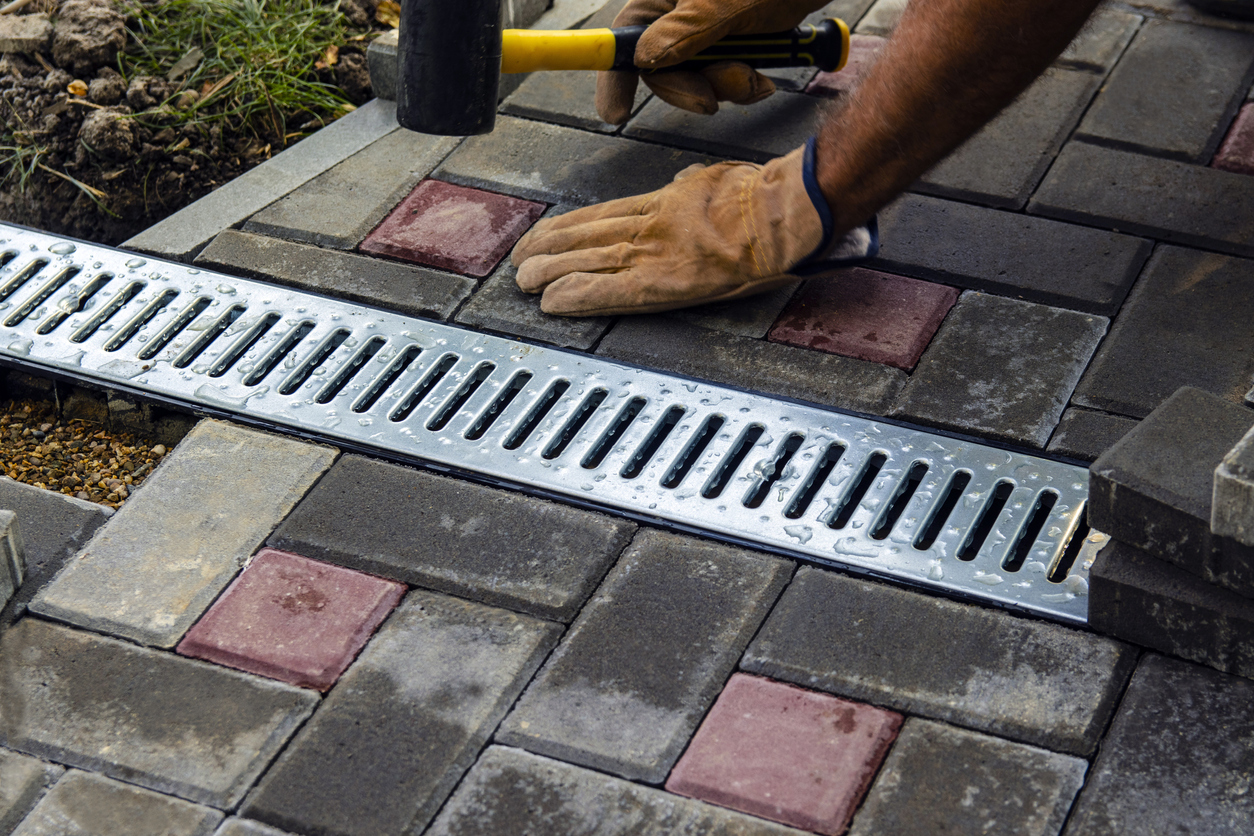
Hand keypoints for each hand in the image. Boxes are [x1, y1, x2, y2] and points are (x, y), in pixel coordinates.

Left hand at [511, 141, 877, 316]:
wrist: (778, 214)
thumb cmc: (759, 198)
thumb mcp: (715, 178)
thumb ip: (690, 186)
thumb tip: (682, 184)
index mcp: (663, 204)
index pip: (602, 216)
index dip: (567, 228)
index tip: (545, 234)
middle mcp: (649, 229)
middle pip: (585, 238)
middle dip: (547, 249)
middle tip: (520, 260)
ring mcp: (652, 256)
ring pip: (587, 263)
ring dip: (550, 273)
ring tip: (524, 282)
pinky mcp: (661, 285)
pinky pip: (608, 292)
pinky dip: (577, 296)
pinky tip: (552, 302)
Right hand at [596, 0, 829, 123]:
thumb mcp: (728, 2)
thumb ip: (688, 29)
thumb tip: (645, 58)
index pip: (624, 36)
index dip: (614, 78)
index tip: (616, 113)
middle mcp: (678, 14)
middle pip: (661, 69)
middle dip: (690, 90)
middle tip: (713, 100)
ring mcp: (705, 32)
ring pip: (696, 80)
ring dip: (725, 89)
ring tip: (753, 77)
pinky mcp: (731, 46)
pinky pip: (724, 81)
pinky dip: (743, 89)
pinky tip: (764, 80)